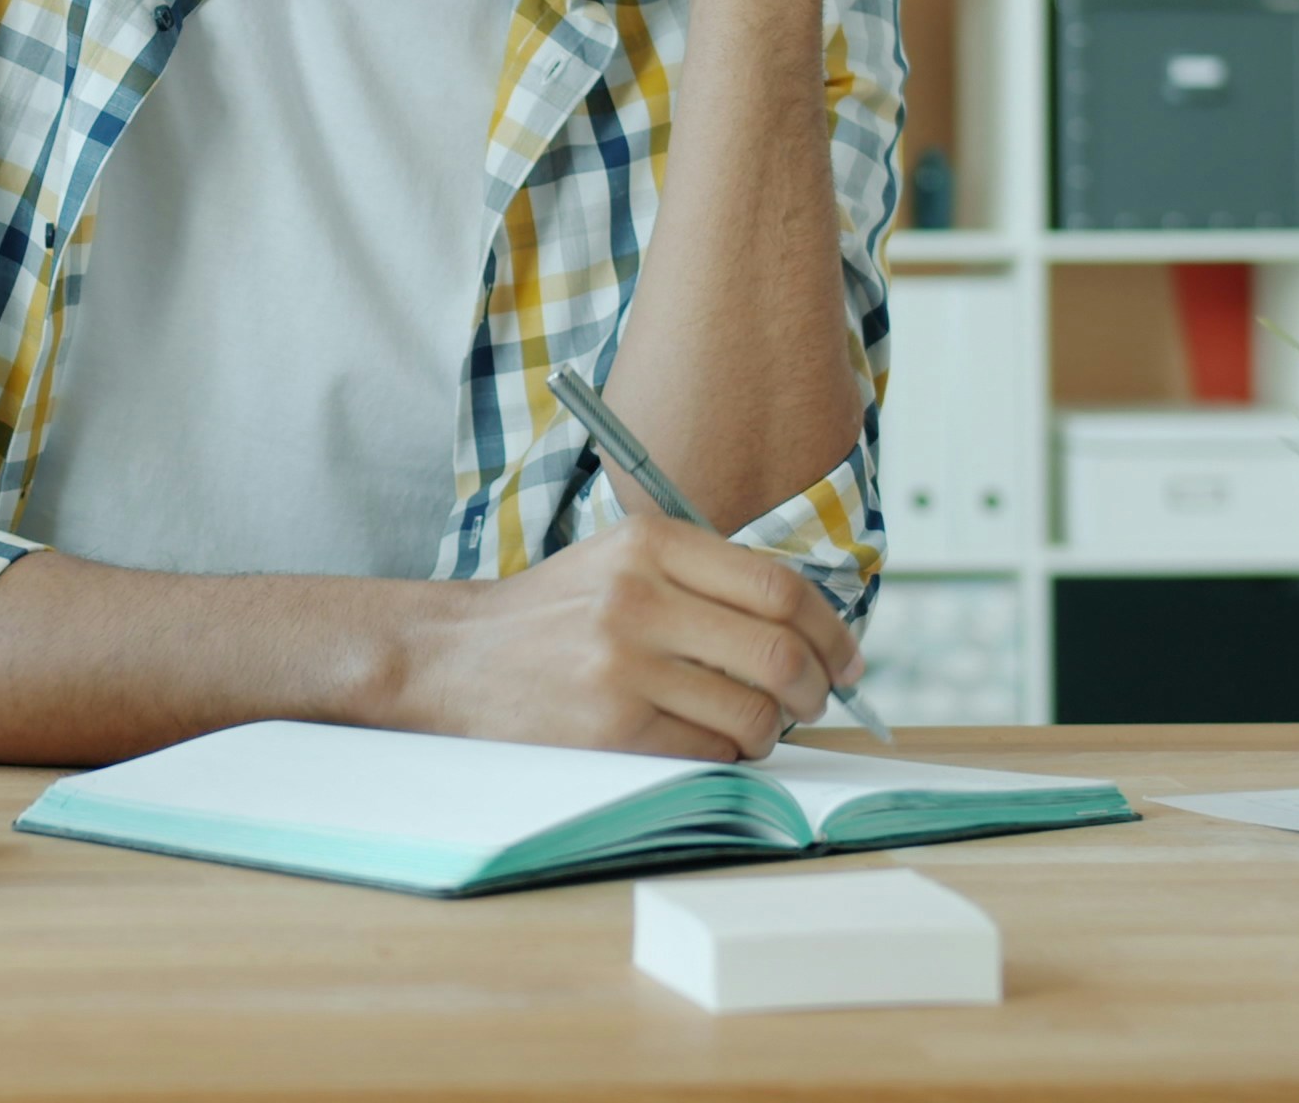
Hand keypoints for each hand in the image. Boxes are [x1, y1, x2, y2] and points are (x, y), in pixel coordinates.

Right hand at [390, 516, 861, 761]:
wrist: (451, 656)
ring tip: (757, 727)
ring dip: (772, 730)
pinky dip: (727, 755)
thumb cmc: (553, 615)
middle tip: (817, 701)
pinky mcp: (607, 728)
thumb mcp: (620, 562)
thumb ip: (705, 579)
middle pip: (779, 652)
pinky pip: (708, 752)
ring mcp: (621, 665)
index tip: (847, 659)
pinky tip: (711, 744)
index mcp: (649, 543)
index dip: (832, 631)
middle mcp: (637, 597)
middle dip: (817, 688)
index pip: (780, 588)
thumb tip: (813, 631)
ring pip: (752, 711)